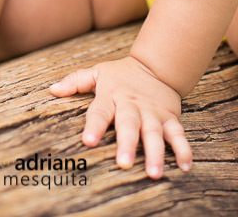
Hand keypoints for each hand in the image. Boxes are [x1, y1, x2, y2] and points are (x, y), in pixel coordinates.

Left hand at [49, 55, 191, 178]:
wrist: (155, 65)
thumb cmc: (120, 75)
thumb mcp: (98, 73)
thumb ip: (76, 81)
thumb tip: (52, 90)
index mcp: (111, 96)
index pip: (100, 111)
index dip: (94, 126)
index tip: (88, 141)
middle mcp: (132, 105)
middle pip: (129, 124)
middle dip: (127, 144)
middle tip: (124, 164)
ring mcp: (152, 112)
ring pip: (154, 132)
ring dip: (155, 152)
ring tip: (154, 172)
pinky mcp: (169, 118)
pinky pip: (178, 133)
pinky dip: (183, 149)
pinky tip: (185, 166)